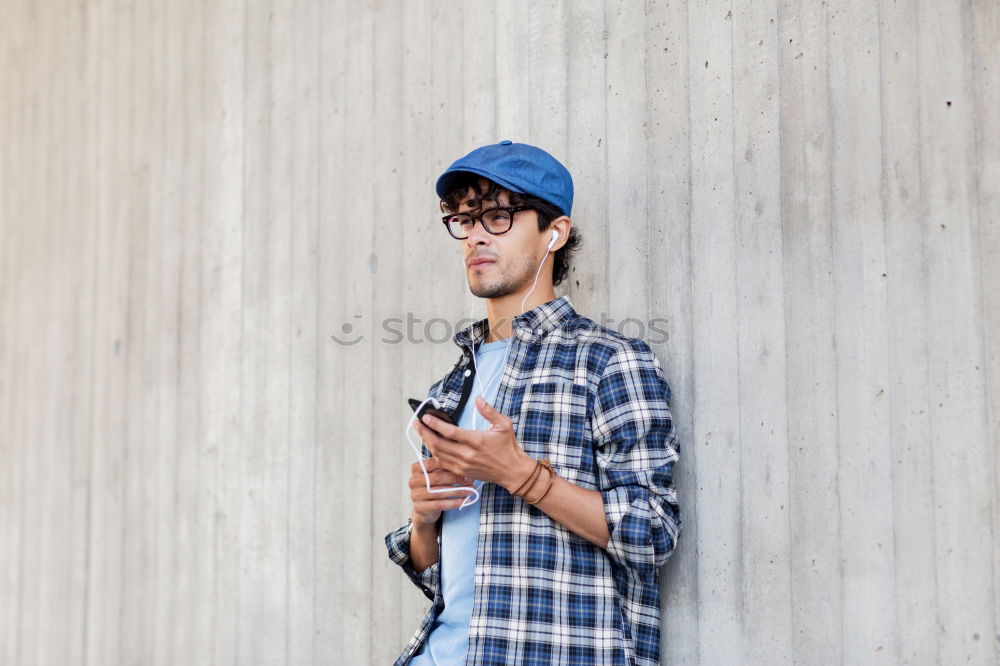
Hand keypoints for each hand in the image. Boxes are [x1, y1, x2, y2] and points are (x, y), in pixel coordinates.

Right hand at [408, 457, 475, 525]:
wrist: (425, 509)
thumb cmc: (433, 488)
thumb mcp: (436, 475)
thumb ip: (445, 467)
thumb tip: (465, 464)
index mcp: (417, 468)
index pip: (434, 463)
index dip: (451, 465)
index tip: (465, 468)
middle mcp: (413, 481)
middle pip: (438, 477)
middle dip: (457, 478)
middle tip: (470, 480)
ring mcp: (415, 495)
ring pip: (440, 492)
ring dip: (458, 491)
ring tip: (471, 490)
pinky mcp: (420, 508)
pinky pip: (440, 504)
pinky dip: (455, 502)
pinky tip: (465, 501)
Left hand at [414, 396, 534, 490]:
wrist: (512, 471)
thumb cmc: (508, 447)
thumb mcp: (504, 425)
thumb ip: (489, 411)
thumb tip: (478, 399)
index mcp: (476, 441)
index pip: (449, 432)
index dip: (435, 424)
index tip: (425, 416)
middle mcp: (467, 454)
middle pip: (438, 444)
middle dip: (424, 432)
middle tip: (416, 423)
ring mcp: (463, 465)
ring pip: (438, 454)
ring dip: (427, 442)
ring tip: (421, 432)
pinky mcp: (462, 472)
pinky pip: (443, 463)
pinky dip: (434, 453)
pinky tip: (431, 445)